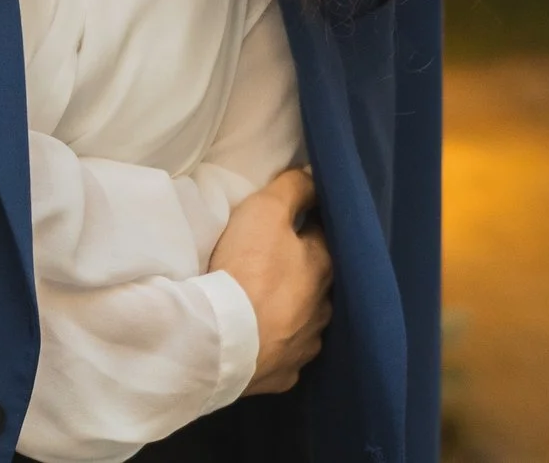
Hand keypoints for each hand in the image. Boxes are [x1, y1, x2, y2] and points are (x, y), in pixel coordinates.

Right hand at [210, 168, 331, 394]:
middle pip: (317, 283)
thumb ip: (293, 188)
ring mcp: (306, 345)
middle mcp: (324, 308)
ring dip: (291, 311)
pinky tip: (261, 339)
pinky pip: (285, 354)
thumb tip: (315, 174)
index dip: (308, 226)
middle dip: (301, 272)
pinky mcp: (285, 374)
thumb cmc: (247, 268)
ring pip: (305, 322)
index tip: (292, 220)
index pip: (325, 237)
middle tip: (275, 262)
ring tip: (266, 303)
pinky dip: (275, 345)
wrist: (224, 339)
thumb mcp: (265, 211)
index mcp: (324, 267)